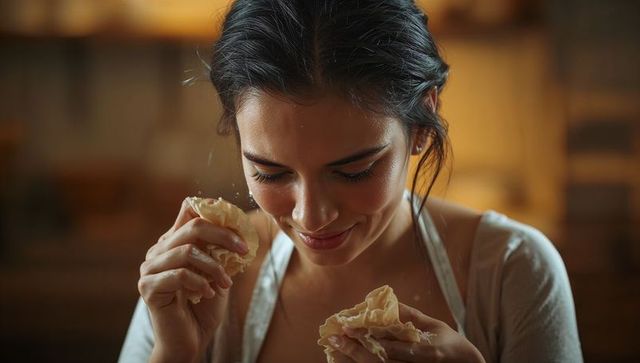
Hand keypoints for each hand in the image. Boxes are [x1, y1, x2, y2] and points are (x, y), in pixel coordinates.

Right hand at [137, 198, 248, 362]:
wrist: (189, 341)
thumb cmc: (203, 306)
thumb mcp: (217, 273)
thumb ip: (221, 251)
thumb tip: (240, 230)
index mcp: (173, 242)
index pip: (188, 209)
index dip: (213, 210)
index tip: (237, 222)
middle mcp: (158, 251)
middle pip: (193, 227)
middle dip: (223, 236)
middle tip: (243, 250)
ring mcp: (150, 268)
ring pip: (187, 251)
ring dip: (214, 267)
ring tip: (226, 283)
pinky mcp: (148, 287)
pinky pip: (180, 275)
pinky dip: (200, 283)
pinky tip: (208, 294)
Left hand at [328, 303, 484, 362]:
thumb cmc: (452, 346)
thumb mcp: (435, 326)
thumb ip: (411, 315)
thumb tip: (387, 300)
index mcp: (426, 353)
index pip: (391, 348)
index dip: (367, 337)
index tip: (348, 326)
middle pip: (378, 362)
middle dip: (353, 350)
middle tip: (333, 337)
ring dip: (352, 360)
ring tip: (333, 348)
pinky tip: (345, 358)